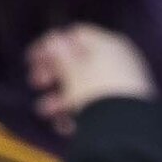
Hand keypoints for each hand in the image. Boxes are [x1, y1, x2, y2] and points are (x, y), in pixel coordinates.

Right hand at [26, 24, 156, 125]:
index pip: (76, 35)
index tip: (32, 60)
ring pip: (86, 86)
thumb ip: (59, 53)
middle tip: (36, 83)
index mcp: (109, 43)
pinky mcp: (127, 105)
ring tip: (47, 113)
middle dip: (54, 74)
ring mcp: (126, 82)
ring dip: (61, 98)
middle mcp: (120, 59)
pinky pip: (99, 103)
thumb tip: (54, 39)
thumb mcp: (71, 71)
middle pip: (79, 62)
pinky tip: (67, 126)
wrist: (129, 127)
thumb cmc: (97, 92)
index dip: (51, 45)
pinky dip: (81, 111)